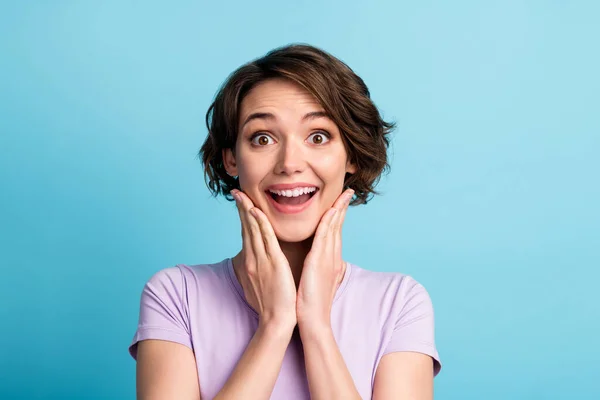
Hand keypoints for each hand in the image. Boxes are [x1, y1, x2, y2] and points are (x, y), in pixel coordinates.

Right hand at [231, 189, 296, 329]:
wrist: (277, 321)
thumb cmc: (271, 304)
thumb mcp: (259, 283)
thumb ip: (256, 270)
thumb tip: (252, 264)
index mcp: (251, 262)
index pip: (246, 234)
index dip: (242, 216)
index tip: (240, 202)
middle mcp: (253, 258)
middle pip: (245, 228)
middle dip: (241, 208)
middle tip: (236, 191)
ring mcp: (262, 260)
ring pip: (253, 230)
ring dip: (247, 210)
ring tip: (242, 194)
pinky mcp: (273, 263)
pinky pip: (265, 239)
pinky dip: (259, 224)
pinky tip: (255, 211)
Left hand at [296, 188, 353, 329]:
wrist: (313, 321)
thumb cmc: (312, 303)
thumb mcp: (319, 281)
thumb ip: (322, 269)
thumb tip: (323, 263)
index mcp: (330, 260)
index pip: (335, 233)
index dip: (339, 216)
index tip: (341, 201)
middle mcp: (332, 257)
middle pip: (338, 227)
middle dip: (343, 208)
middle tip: (347, 191)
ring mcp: (328, 259)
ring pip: (334, 228)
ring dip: (338, 209)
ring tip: (343, 194)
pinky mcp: (320, 262)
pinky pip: (324, 237)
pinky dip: (328, 222)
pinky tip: (330, 210)